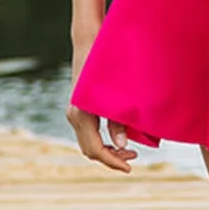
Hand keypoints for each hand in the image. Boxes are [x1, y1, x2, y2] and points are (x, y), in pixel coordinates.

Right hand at [66, 43, 136, 173]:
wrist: (89, 41)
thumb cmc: (106, 63)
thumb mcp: (117, 92)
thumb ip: (118, 120)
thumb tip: (121, 145)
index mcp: (81, 115)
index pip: (96, 150)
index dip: (113, 162)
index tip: (130, 168)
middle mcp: (74, 116)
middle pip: (90, 150)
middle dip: (111, 158)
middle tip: (134, 159)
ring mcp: (75, 112)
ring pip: (89, 142)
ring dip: (108, 151)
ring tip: (130, 151)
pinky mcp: (78, 108)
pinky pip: (89, 132)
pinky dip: (102, 140)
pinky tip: (119, 137)